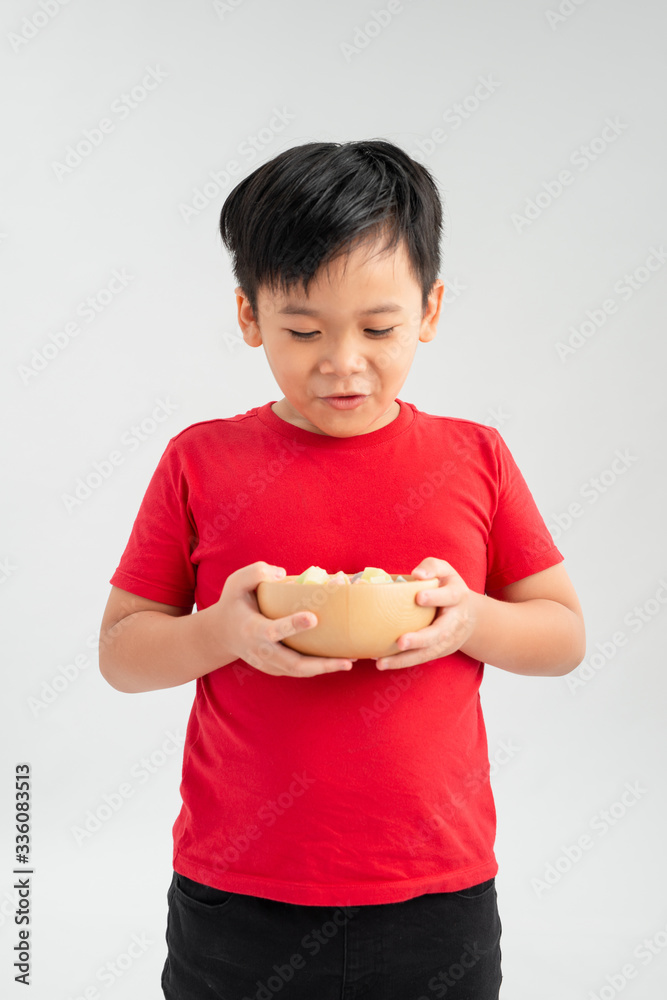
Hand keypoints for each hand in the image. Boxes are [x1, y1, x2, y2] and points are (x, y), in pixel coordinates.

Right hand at [207, 561, 355, 677]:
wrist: (220, 634)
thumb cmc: (233, 603)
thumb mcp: (236, 582)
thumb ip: (256, 573)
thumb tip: (282, 574)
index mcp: (252, 629)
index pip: (273, 630)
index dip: (292, 625)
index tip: (313, 618)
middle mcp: (261, 651)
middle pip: (292, 663)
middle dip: (320, 664)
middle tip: (345, 660)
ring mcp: (268, 664)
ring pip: (298, 671)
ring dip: (324, 669)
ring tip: (349, 662)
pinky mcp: (275, 669)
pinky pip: (299, 671)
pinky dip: (318, 669)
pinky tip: (338, 662)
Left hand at [376, 558, 477, 669]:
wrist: (468, 615)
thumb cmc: (448, 587)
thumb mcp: (445, 571)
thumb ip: (432, 567)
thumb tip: (416, 575)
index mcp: (457, 597)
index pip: (449, 596)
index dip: (436, 597)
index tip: (419, 597)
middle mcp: (455, 621)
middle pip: (439, 633)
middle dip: (420, 639)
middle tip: (401, 642)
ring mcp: (447, 640)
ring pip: (428, 652)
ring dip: (405, 659)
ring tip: (382, 662)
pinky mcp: (438, 651)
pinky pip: (420, 659)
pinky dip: (401, 662)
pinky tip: (382, 663)